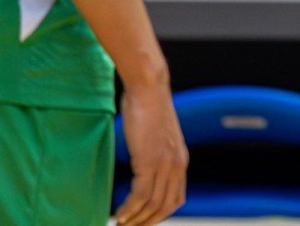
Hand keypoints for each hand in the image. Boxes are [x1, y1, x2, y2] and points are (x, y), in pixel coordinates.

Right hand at [115, 78, 188, 225]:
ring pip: (152, 204)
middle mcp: (177, 166)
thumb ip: (155, 154)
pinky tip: (119, 214)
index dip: (159, 216)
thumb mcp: (157, 136)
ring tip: (120, 225)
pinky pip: (141, 194)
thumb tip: (143, 165)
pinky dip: (130, 208)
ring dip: (135, 219)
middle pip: (165, 207)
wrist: (149, 88)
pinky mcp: (150, 160)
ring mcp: (165, 164)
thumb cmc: (148, 108)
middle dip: (146, 222)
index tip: (142, 222)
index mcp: (181, 161)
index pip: (175, 200)